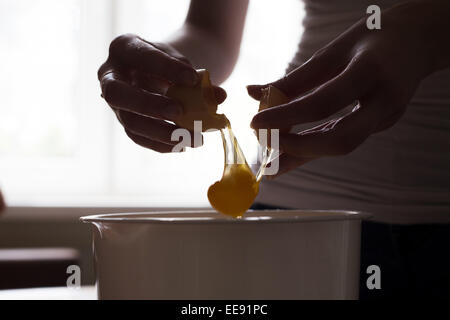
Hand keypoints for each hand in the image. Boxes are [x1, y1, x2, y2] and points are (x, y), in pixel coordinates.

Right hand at [98, 34, 226, 152]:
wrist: (166, 73)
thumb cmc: (173, 65)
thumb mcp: (184, 63)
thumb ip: (200, 78)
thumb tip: (219, 96)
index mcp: (124, 48)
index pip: (141, 56)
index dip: (165, 67)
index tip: (192, 78)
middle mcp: (110, 76)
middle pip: (118, 94)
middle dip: (149, 105)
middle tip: (179, 112)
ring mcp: (116, 103)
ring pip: (130, 122)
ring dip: (162, 133)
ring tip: (193, 138)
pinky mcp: (126, 122)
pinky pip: (139, 138)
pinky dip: (162, 144)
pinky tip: (183, 145)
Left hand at [248, 1, 442, 176]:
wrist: (420, 41)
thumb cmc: (374, 38)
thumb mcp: (334, 50)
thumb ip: (295, 78)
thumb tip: (253, 93)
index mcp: (371, 72)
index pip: (323, 103)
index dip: (286, 117)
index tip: (255, 123)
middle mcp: (384, 101)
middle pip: (340, 140)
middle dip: (297, 148)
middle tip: (264, 145)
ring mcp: (387, 117)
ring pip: (342, 146)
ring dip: (303, 155)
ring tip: (270, 161)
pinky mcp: (381, 125)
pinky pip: (344, 141)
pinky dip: (315, 148)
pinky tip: (290, 153)